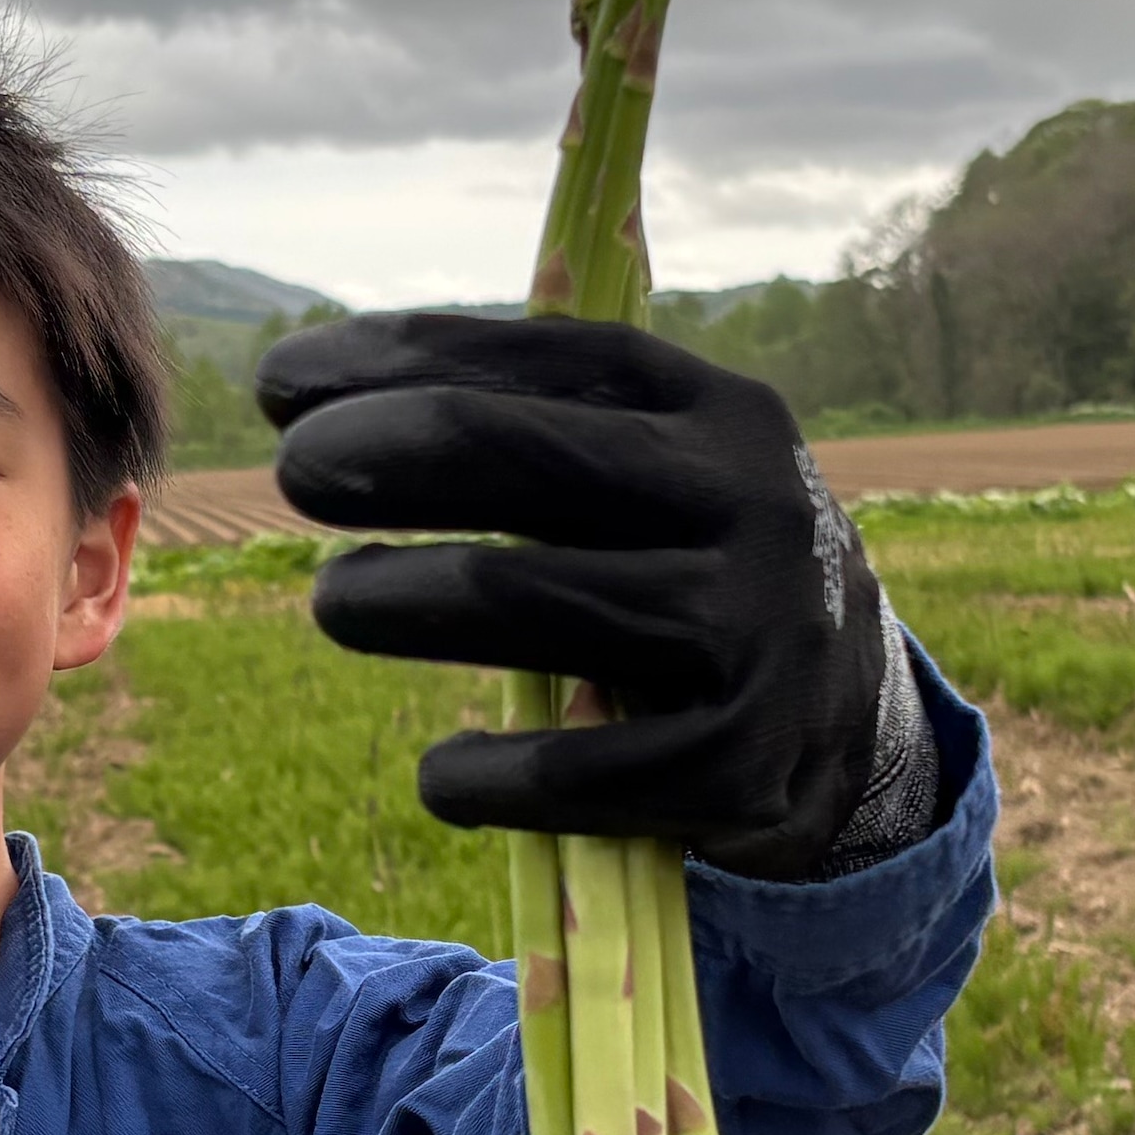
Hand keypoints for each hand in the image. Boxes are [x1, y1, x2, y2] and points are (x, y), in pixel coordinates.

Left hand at [256, 313, 918, 877]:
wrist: (851, 718)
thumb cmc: (690, 567)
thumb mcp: (658, 468)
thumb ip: (531, 421)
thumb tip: (312, 389)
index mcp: (717, 410)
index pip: (540, 359)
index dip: (396, 357)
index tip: (282, 378)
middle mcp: (747, 501)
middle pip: (521, 456)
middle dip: (382, 453)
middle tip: (296, 472)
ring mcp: (753, 631)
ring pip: (524, 600)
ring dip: (399, 600)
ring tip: (339, 601)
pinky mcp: (743, 761)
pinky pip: (577, 771)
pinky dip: (486, 777)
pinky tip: (441, 776)